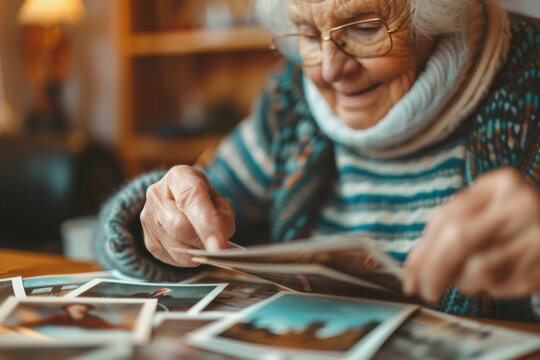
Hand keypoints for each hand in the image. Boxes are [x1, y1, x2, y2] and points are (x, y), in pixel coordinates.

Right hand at [140, 165, 235, 266]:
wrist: (176, 199)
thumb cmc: (202, 196)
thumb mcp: (218, 197)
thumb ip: (222, 215)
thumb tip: (220, 244)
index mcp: (179, 177)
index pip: (191, 199)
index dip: (206, 224)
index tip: (219, 246)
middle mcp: (157, 196)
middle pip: (180, 227)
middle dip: (204, 240)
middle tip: (220, 244)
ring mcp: (148, 220)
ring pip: (178, 248)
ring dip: (199, 250)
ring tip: (206, 240)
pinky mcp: (149, 241)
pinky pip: (174, 259)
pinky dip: (191, 257)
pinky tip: (194, 244)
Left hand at [404, 168, 539, 302]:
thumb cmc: (514, 222)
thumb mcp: (487, 209)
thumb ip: (450, 226)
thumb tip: (414, 267)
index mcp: (500, 184)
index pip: (446, 218)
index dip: (421, 252)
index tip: (409, 275)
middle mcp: (520, 205)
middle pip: (457, 240)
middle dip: (432, 270)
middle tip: (423, 290)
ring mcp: (537, 237)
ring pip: (477, 269)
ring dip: (464, 282)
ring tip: (473, 276)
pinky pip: (501, 287)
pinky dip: (490, 288)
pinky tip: (499, 278)